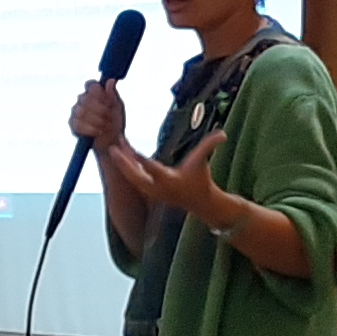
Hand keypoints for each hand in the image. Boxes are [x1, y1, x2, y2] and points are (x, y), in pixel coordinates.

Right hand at [67, 80, 126, 146]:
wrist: (112, 141)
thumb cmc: (115, 121)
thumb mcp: (117, 107)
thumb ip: (112, 94)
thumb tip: (111, 80)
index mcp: (94, 92)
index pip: (90, 85)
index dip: (99, 93)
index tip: (108, 103)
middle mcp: (83, 100)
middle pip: (85, 99)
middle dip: (100, 110)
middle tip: (110, 118)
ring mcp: (76, 112)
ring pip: (80, 112)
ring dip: (96, 121)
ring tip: (105, 126)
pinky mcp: (73, 124)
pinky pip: (77, 124)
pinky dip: (89, 129)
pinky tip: (97, 132)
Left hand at [105, 128, 240, 228]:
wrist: (200, 202)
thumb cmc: (200, 178)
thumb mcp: (204, 161)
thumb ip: (210, 145)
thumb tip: (223, 133)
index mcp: (171, 180)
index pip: (154, 169)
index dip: (142, 160)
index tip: (132, 150)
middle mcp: (158, 187)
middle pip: (136, 177)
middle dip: (124, 164)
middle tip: (113, 148)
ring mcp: (152, 191)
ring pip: (132, 178)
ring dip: (123, 164)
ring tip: (116, 146)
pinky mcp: (148, 191)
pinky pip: (134, 179)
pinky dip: (127, 167)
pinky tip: (122, 153)